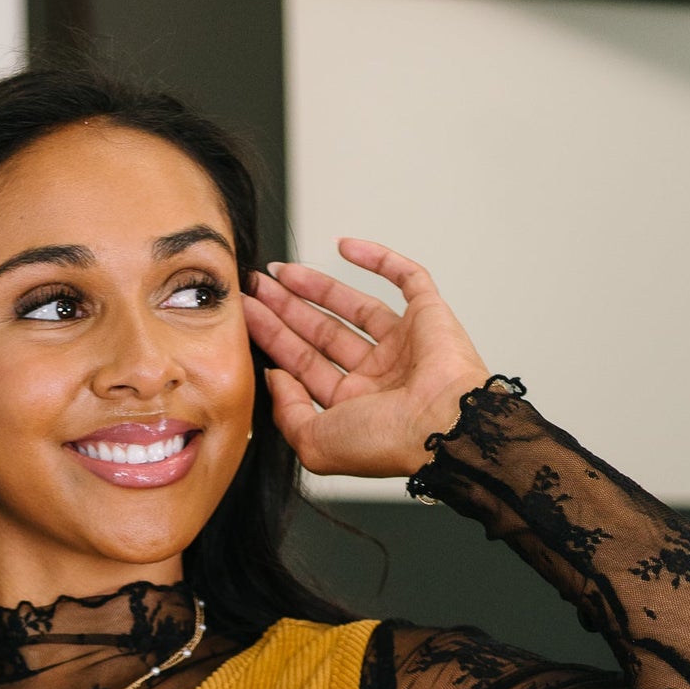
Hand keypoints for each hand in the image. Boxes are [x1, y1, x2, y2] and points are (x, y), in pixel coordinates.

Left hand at [243, 239, 489, 480]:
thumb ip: (287, 412)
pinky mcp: (428, 315)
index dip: (273, 337)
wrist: (443, 425)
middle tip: (256, 285)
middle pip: (321, 334)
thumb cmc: (387, 442)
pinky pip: (404, 278)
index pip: (303, 365)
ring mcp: (403, 344)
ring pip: (353, 306)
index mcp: (352, 407)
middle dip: (286, 308)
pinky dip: (377, 259)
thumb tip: (273, 377)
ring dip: (317, 287)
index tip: (246, 314)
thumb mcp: (314, 443)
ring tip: (281, 271)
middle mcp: (376, 376)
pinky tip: (344, 246)